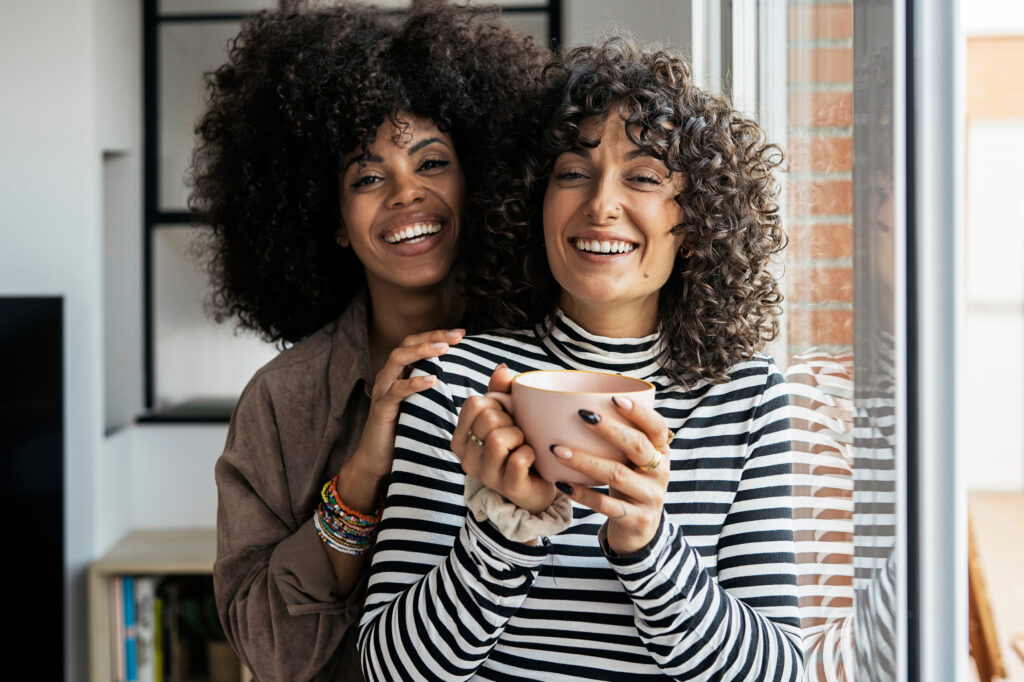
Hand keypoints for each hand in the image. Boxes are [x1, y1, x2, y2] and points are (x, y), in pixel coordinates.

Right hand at [340, 329, 464, 505]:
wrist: (375, 459)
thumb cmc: (403, 431)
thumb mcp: (422, 405)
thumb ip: (435, 389)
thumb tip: (465, 380)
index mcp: (398, 373)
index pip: (415, 343)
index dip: (436, 334)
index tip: (461, 333)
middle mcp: (388, 376)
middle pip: (406, 344)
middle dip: (432, 336)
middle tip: (457, 335)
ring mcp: (382, 391)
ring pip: (397, 360)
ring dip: (422, 351)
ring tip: (443, 348)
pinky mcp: (381, 409)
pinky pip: (396, 391)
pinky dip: (413, 383)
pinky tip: (432, 380)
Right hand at [451, 364, 556, 514]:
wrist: (539, 483)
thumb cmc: (519, 444)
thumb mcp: (508, 414)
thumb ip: (502, 391)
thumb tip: (502, 369)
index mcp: (462, 437)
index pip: (474, 403)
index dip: (496, 402)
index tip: (506, 415)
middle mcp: (467, 457)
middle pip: (487, 419)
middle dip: (510, 419)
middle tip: (518, 432)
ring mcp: (486, 475)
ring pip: (498, 439)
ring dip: (520, 436)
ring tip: (524, 444)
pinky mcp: (508, 487)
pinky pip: (518, 459)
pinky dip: (530, 453)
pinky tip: (532, 458)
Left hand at [549, 396, 671, 554]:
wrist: (642, 530)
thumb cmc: (630, 483)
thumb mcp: (633, 461)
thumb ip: (621, 438)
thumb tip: (581, 402)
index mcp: (661, 452)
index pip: (656, 427)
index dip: (639, 412)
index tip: (614, 399)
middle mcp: (660, 472)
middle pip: (637, 446)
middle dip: (609, 429)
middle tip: (581, 415)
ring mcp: (650, 497)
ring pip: (616, 475)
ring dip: (585, 460)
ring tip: (557, 450)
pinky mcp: (636, 519)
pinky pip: (605, 505)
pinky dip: (582, 494)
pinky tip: (563, 484)